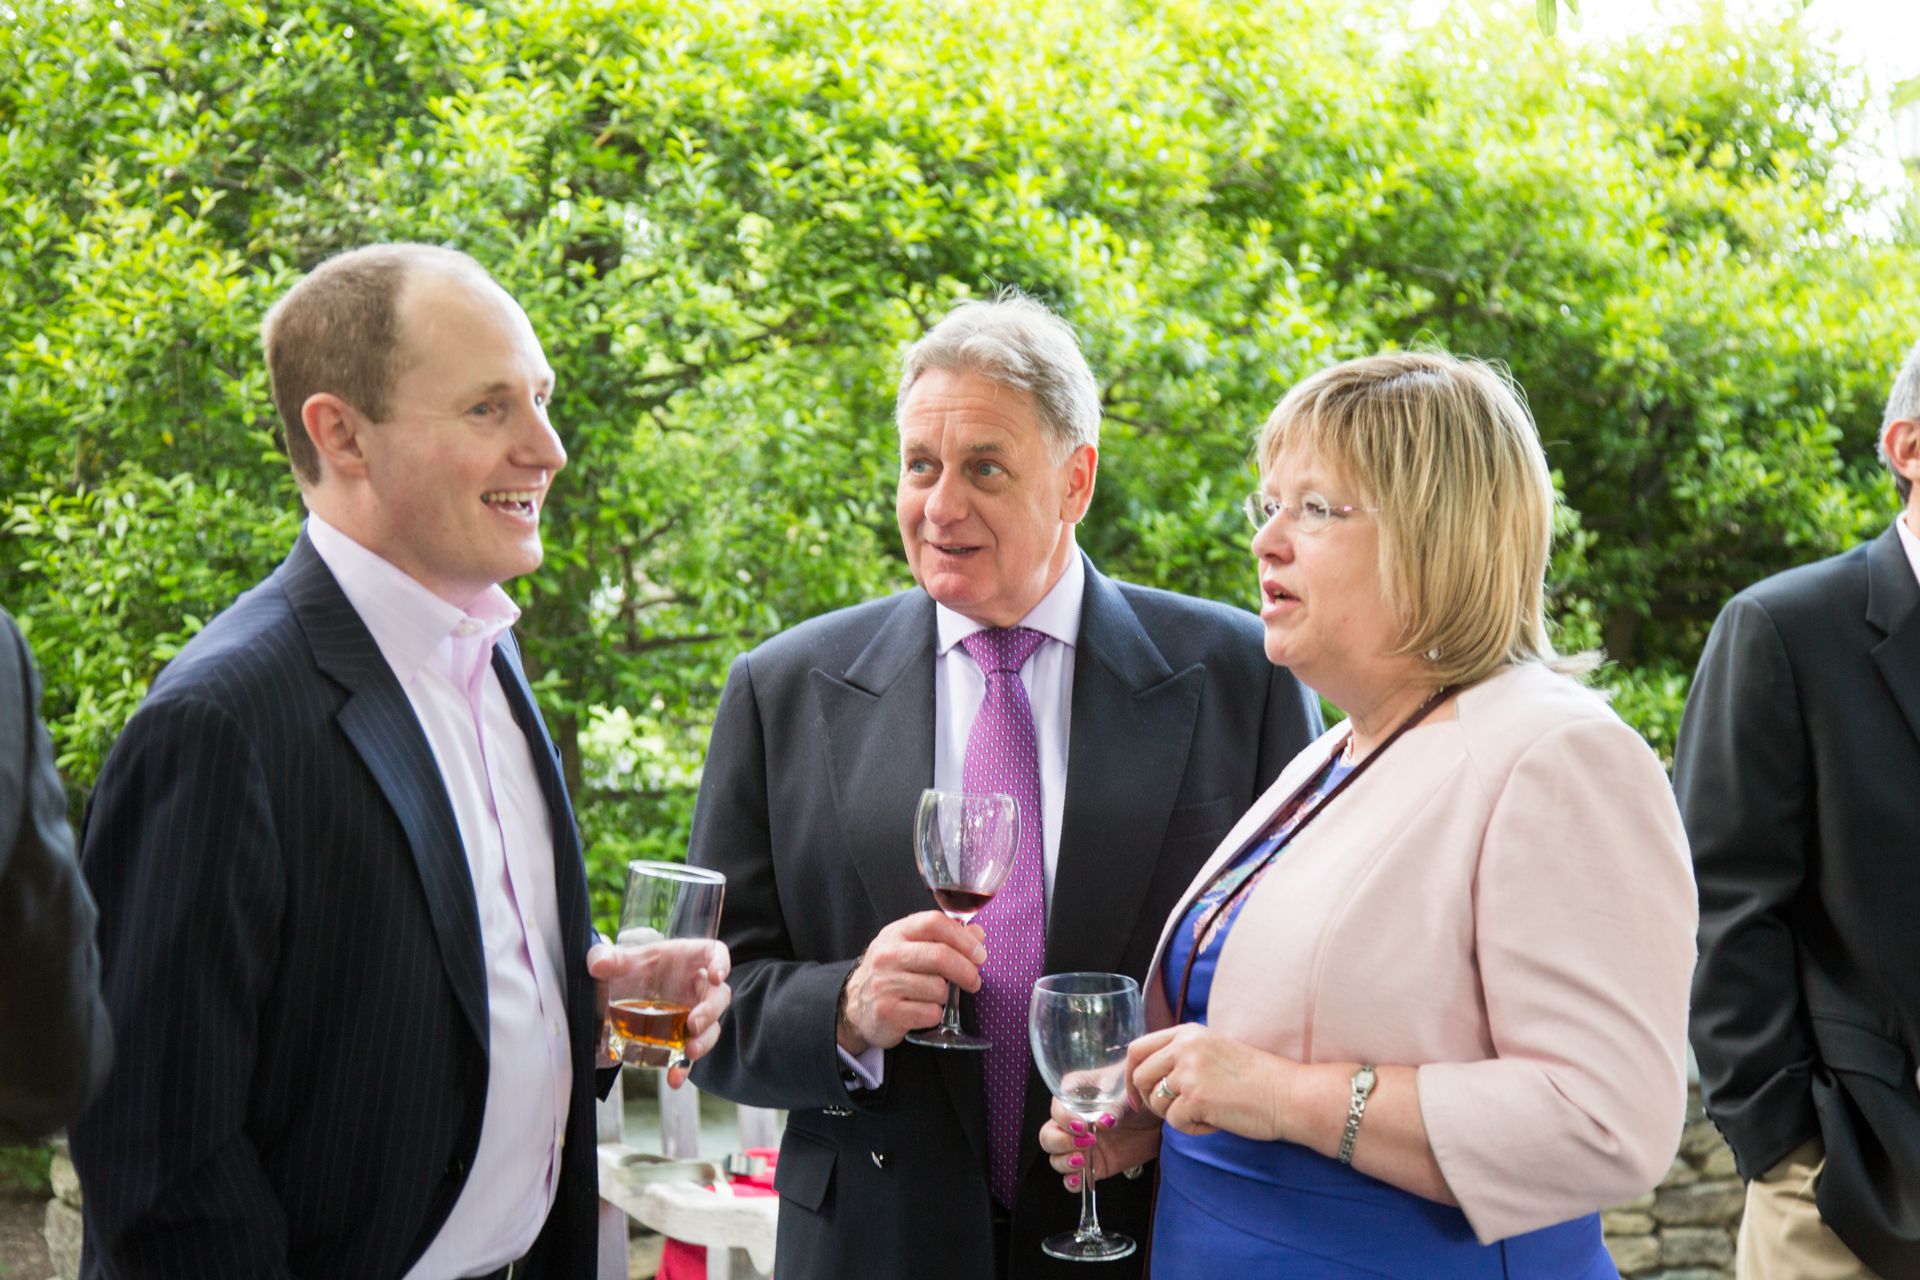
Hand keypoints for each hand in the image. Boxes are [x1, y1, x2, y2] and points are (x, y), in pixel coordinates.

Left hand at [589, 937, 731, 1087]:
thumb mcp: (610, 963)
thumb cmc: (622, 972)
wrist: (608, 1002)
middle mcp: (693, 988)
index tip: (716, 975)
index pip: (713, 953)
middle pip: (718, 995)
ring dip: (705, 1041)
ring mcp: (690, 1015)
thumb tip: (599, 965)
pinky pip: (688, 1056)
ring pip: (711, 1027)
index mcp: (684, 960)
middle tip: (694, 1024)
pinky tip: (674, 1079)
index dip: (721, 962)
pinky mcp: (679, 1040)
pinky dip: (684, 1068)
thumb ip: (603, 959)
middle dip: (711, 1010)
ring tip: (689, 1052)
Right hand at [836, 911, 985, 1054]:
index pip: (934, 923)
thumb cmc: (891, 972)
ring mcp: (885, 984)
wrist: (854, 1005)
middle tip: (975, 981)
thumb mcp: (911, 946)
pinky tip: (924, 1011)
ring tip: (936, 996)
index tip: (980, 954)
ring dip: (946, 996)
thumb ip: (944, 937)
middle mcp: (888, 955)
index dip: (963, 938)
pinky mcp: (887, 1012)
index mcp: (897, 933)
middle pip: (940, 956)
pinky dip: (935, 1015)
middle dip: (967, 971)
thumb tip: (978, 934)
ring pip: (938, 989)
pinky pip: (930, 1013)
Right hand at [1038, 1098, 1160, 1190]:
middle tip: (1086, 1141)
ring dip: (1064, 1160)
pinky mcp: (1093, 1165)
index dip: (1063, 1116)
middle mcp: (1074, 1120)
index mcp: (1078, 1094)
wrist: (1160, 1120)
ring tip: (1082, 1160)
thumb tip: (1104, 1121)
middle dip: (1060, 1141)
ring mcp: (1081, 1145)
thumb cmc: (1142, 1096)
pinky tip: (1079, 1179)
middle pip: (1049, 1133)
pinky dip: (1071, 1181)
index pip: (1058, 1104)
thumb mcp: (1130, 1094)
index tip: (1081, 1125)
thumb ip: (1116, 1106)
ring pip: (1055, 1155)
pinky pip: (1072, 1177)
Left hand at [1129, 1023, 1291, 1139]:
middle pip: (1140, 1076)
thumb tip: (1148, 1076)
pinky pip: (1175, 1122)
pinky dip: (1192, 1129)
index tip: (1137, 1094)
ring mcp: (1189, 1072)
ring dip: (1175, 1115)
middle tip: (1173, 1111)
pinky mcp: (1196, 1098)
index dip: (1131, 1075)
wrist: (1288, 1094)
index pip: (1138, 1049)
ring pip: (1156, 1102)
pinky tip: (1215, 1122)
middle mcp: (1185, 1047)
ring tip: (1205, 1113)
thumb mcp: (1214, 1051)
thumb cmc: (1256, 1078)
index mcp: (1188, 1033)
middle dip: (1148, 1099)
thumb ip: (1183, 1055)